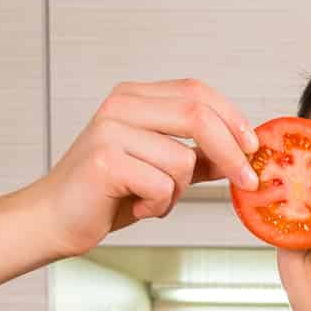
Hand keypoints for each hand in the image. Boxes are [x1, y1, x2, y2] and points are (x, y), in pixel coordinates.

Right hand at [26, 79, 256, 256]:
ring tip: (152, 200)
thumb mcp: (162, 170)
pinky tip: (137, 208)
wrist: (56, 218)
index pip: (196, 91)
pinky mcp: (105, 161)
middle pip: (197, 114)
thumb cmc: (107, 193)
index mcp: (134, 97)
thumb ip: (198, 158)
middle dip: (231, 152)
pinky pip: (162, 185)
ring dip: (179, 192)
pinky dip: (159, 206)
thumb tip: (243, 156)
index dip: (232, 118)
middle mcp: (120, 106)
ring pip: (182, 159)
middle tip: (247, 181)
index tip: (253, 149)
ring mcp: (110, 130)